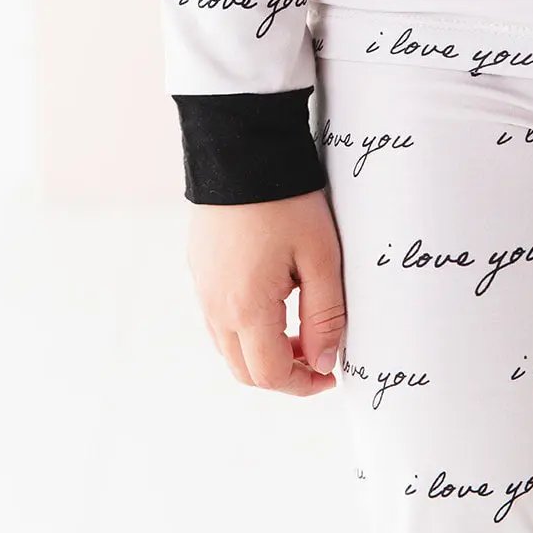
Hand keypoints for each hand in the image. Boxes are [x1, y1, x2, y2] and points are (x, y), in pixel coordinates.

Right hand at [186, 188, 345, 394]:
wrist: (241, 148)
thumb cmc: (286, 200)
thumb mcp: (321, 258)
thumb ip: (325, 317)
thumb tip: (324, 362)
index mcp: (245, 308)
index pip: (271, 375)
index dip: (305, 384)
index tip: (332, 373)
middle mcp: (215, 305)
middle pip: (245, 371)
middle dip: (284, 373)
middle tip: (318, 353)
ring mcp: (202, 287)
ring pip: (228, 347)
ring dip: (263, 352)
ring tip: (299, 326)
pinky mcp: (199, 268)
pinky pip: (218, 318)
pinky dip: (245, 328)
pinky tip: (274, 300)